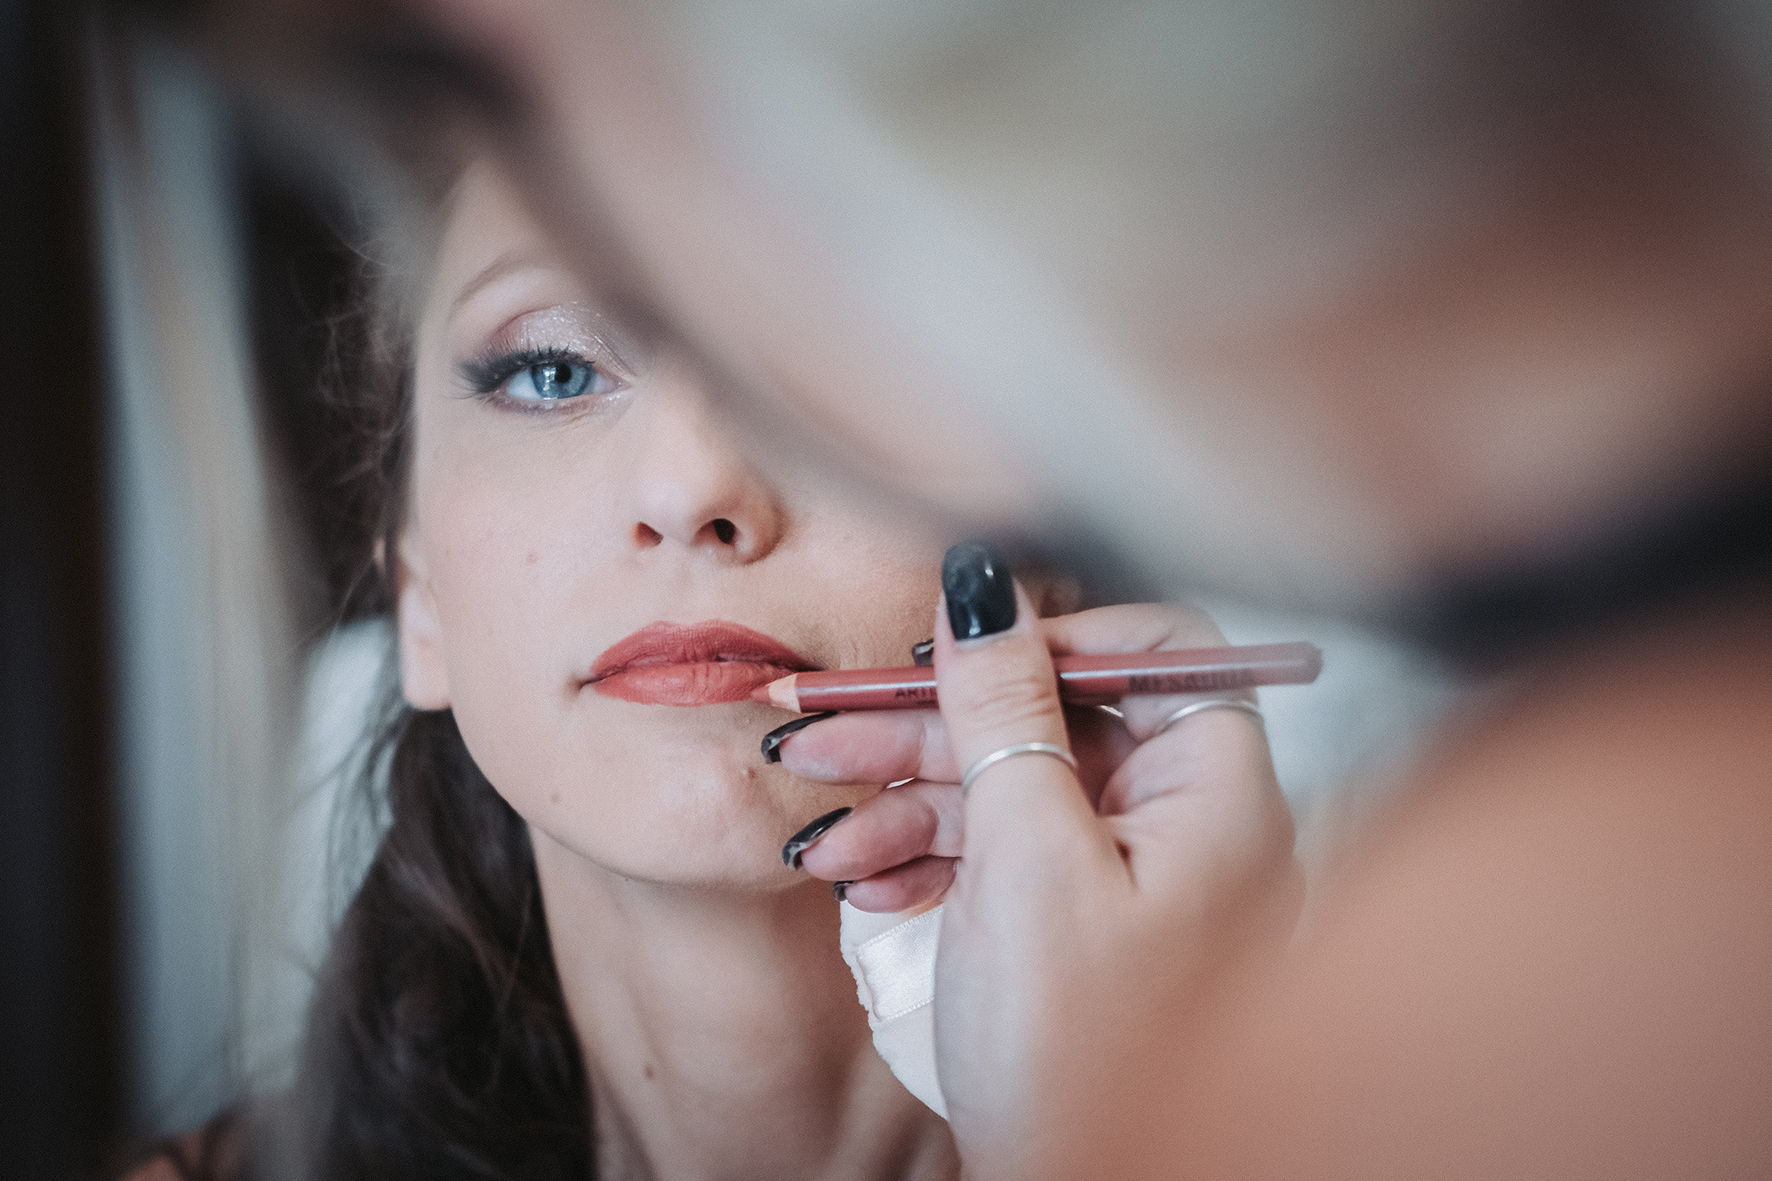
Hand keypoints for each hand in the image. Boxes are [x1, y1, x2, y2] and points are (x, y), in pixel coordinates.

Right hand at [776, 547, 1301, 1177]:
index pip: (1157, 653)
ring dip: (907, 801)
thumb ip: (1006, 710)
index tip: (958, 654)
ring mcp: (1128, 879)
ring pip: (1011, 789)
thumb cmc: (1075, 1052)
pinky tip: (861, 878)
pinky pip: (1000, 855)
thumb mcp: (1025, 857)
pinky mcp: (1074, 924)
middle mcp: (1183, 826)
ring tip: (820, 829)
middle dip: (932, 729)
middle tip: (827, 726)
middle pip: (1055, 721)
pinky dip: (929, 858)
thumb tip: (986, 587)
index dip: (1054, 639)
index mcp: (1212, 795)